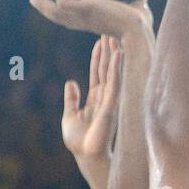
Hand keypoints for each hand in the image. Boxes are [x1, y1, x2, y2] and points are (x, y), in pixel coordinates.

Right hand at [28, 0, 152, 39]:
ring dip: (42, 3)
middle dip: (44, 9)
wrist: (138, 28)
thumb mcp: (138, 5)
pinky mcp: (85, 10)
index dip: (61, 13)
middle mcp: (84, 21)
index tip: (53, 7)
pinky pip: (63, 0)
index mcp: (92, 22)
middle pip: (58, 18)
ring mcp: (83, 16)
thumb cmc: (140, 23)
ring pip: (55, 12)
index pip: (72, 19)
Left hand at [61, 35, 121, 162]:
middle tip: (109, 32)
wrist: (87, 156)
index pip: (96, 74)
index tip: (99, 41)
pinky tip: (118, 53)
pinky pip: (114, 82)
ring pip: (112, 72)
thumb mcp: (70, 115)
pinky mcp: (111, 104)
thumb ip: (71, 99)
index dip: (97, 58)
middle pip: (105, 69)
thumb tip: (70, 82)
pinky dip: (116, 67)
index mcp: (94, 99)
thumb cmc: (79, 142)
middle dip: (107, 51)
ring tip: (114, 37)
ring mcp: (109, 100)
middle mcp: (104, 98)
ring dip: (113, 55)